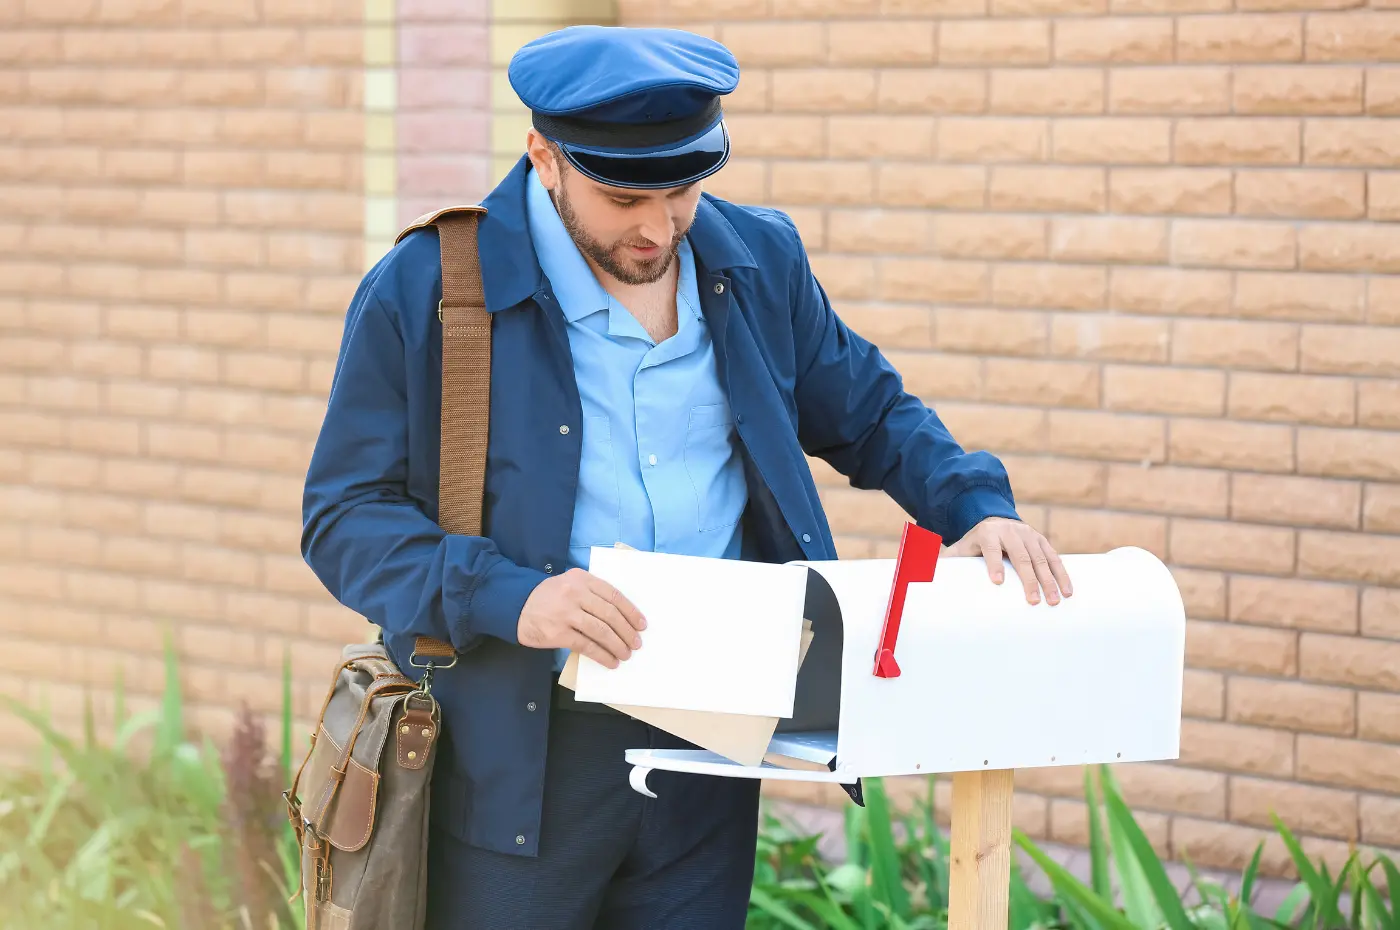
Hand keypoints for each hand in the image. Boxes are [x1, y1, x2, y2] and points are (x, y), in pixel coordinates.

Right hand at [518, 568, 646, 668]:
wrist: (516, 605)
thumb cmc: (549, 596)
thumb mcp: (570, 583)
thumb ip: (592, 593)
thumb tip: (621, 617)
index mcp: (582, 578)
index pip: (613, 595)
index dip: (631, 611)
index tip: (641, 624)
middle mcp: (575, 593)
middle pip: (610, 614)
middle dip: (627, 631)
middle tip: (636, 643)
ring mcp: (566, 613)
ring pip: (601, 631)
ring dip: (617, 645)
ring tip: (626, 654)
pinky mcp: (558, 632)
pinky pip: (586, 645)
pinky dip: (602, 655)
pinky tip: (610, 661)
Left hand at [945, 517, 1071, 605]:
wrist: (994, 520)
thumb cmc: (974, 543)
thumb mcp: (959, 548)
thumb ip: (945, 561)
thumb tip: (922, 575)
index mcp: (987, 533)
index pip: (990, 548)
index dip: (994, 564)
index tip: (997, 582)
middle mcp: (1010, 531)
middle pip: (1020, 556)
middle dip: (1028, 579)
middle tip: (1033, 601)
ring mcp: (1028, 535)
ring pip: (1041, 558)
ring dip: (1049, 580)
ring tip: (1054, 601)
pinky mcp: (1041, 540)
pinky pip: (1055, 558)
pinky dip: (1062, 574)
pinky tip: (1067, 592)